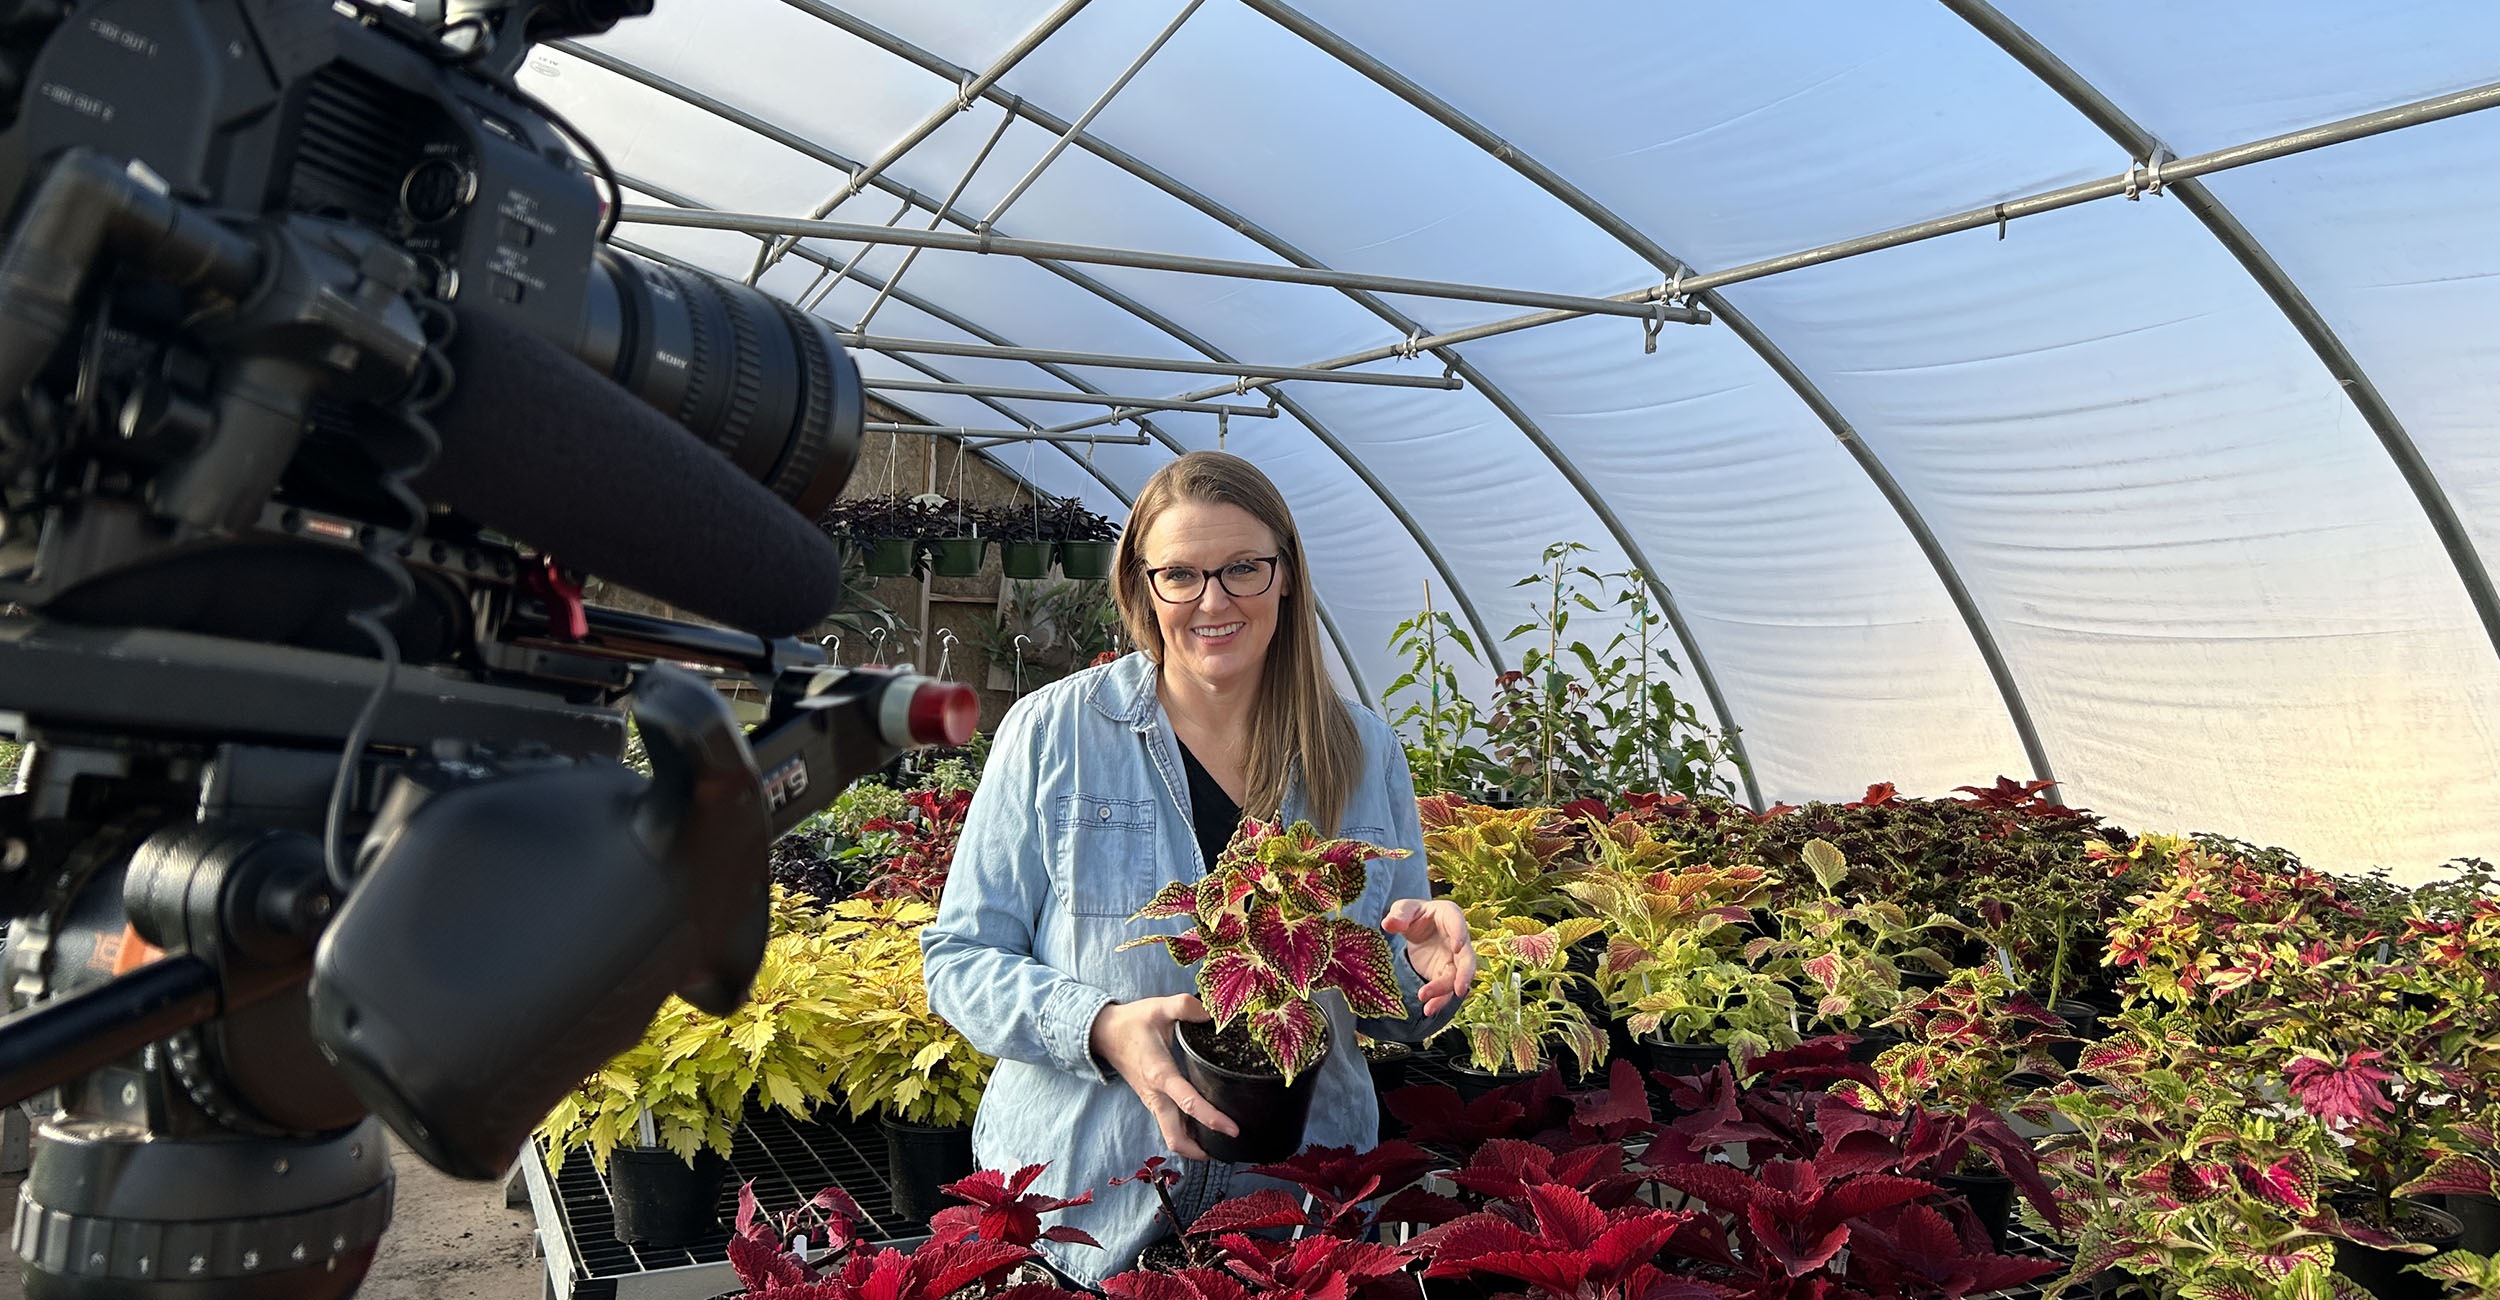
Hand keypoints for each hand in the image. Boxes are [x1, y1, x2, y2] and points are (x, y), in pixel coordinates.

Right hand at [1089, 995, 1237, 1160]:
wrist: (1103, 1033)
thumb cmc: (1133, 1022)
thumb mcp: (1159, 1007)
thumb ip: (1186, 1006)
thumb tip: (1213, 1013)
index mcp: (1160, 1074)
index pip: (1188, 1103)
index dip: (1212, 1118)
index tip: (1233, 1129)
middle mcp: (1155, 1095)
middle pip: (1175, 1137)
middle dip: (1200, 1150)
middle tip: (1228, 1147)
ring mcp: (1152, 1101)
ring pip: (1171, 1135)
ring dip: (1192, 1145)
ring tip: (1220, 1143)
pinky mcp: (1151, 1101)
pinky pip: (1168, 1126)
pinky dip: (1186, 1133)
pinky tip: (1203, 1128)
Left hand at [1382, 898, 1475, 1016]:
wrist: (1415, 929)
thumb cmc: (1413, 914)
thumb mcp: (1403, 910)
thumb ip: (1398, 915)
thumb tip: (1389, 923)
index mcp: (1450, 915)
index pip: (1458, 922)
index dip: (1460, 933)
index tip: (1456, 946)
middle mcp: (1459, 939)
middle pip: (1467, 958)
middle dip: (1465, 974)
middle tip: (1458, 989)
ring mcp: (1454, 959)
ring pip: (1456, 978)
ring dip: (1445, 993)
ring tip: (1427, 1006)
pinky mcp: (1445, 974)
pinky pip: (1446, 989)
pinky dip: (1439, 1000)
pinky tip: (1428, 1010)